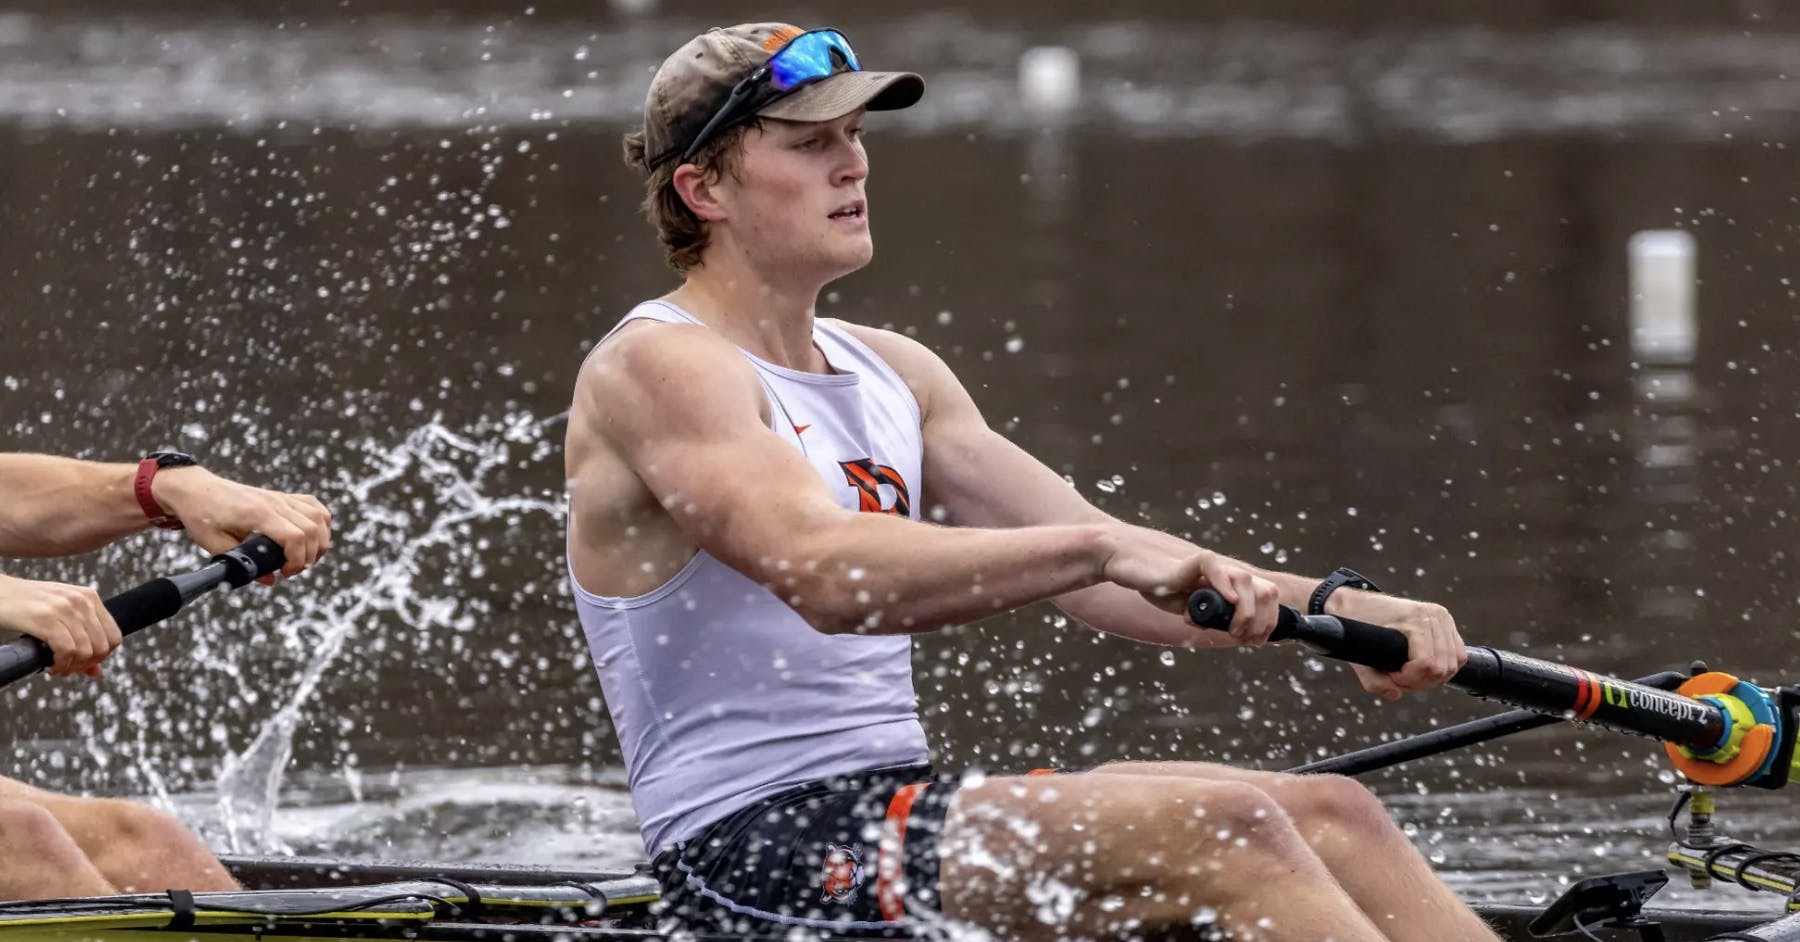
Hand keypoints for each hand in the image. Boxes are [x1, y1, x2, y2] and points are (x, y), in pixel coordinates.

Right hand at [0, 573, 120, 676]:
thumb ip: (82, 641)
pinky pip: (67, 651)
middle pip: (102, 648)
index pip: (114, 637)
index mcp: (89, 597)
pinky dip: (61, 665)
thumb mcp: (59, 618)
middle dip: (85, 665)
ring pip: (86, 652)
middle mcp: (81, 600)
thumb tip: (97, 672)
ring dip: (71, 668)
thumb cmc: (25, 607)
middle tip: (66, 668)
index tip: (82, 662)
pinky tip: (50, 666)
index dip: (101, 657)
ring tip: (56, 668)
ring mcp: (65, 608)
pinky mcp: (46, 618)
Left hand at [152, 467, 331, 581]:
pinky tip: (312, 537)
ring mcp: (281, 498)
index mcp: (258, 514)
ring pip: (320, 517)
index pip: (295, 536)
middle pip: (313, 529)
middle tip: (291, 570)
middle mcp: (275, 503)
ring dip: (320, 541)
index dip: (297, 560)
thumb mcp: (215, 545)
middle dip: (310, 556)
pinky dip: (321, 522)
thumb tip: (269, 580)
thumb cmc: (202, 515)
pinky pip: (314, 506)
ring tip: (304, 557)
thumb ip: (242, 563)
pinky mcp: (282, 497)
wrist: (195, 490)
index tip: (285, 573)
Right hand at [1103, 542, 1280, 644]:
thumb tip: (1230, 631)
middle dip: (1263, 620)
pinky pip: (1213, 566)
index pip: (1265, 597)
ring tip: (1234, 629)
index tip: (1256, 640)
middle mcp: (1224, 572)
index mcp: (1228, 583)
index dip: (1268, 621)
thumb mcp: (1188, 607)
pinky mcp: (1188, 562)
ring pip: (1246, 581)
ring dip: (1247, 612)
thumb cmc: (1157, 584)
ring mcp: (1209, 566)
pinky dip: (1224, 583)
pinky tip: (1226, 601)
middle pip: (1266, 590)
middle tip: (1243, 638)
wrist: (1127, 563)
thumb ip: (1209, 616)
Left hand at [1331, 591, 1465, 699]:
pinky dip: (1442, 667)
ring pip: (1454, 664)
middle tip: (1399, 676)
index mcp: (1416, 620)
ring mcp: (1443, 618)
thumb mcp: (1358, 657)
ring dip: (1433, 676)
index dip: (1410, 679)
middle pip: (1443, 668)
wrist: (1359, 605)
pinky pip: (1457, 655)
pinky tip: (1421, 666)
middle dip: (1421, 681)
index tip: (1392, 675)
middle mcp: (1434, 616)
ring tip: (1409, 672)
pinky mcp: (1446, 622)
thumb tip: (1396, 693)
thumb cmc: (1357, 627)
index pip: (1428, 664)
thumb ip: (1375, 682)